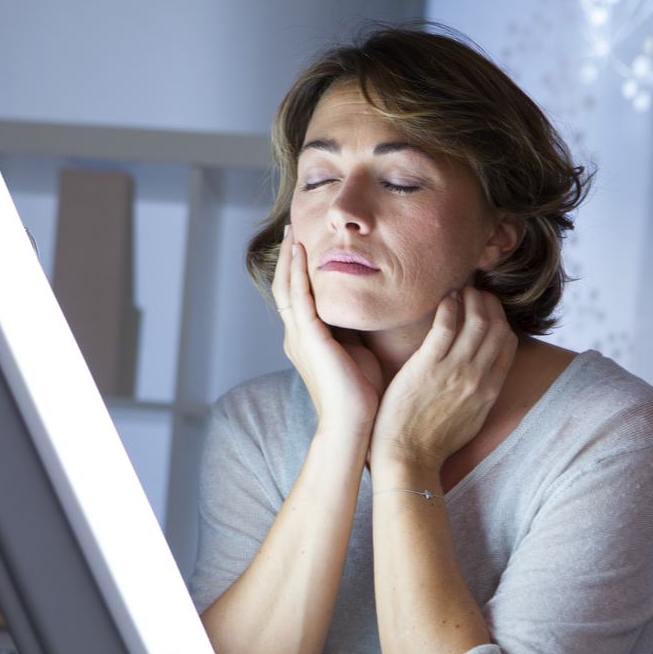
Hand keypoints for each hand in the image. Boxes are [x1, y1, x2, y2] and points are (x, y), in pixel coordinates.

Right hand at [272, 227, 381, 437]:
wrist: (355, 425)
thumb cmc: (362, 396)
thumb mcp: (357, 352)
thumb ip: (354, 330)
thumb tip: (367, 309)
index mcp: (307, 340)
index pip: (297, 296)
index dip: (298, 270)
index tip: (305, 244)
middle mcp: (297, 336)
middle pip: (285, 286)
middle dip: (288, 257)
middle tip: (292, 228)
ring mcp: (300, 337)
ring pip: (287, 287)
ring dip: (289, 257)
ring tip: (293, 231)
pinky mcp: (310, 339)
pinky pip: (299, 297)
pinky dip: (298, 273)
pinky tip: (302, 252)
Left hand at [370, 286, 516, 472]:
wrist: (407, 458)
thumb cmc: (431, 442)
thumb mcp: (470, 421)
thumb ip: (480, 395)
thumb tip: (481, 376)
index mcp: (489, 391)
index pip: (508, 343)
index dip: (500, 319)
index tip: (487, 308)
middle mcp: (477, 378)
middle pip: (496, 326)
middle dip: (488, 302)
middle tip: (474, 292)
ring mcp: (454, 372)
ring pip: (476, 320)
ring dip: (471, 298)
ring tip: (460, 289)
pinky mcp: (427, 367)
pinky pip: (445, 326)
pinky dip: (449, 306)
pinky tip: (445, 299)